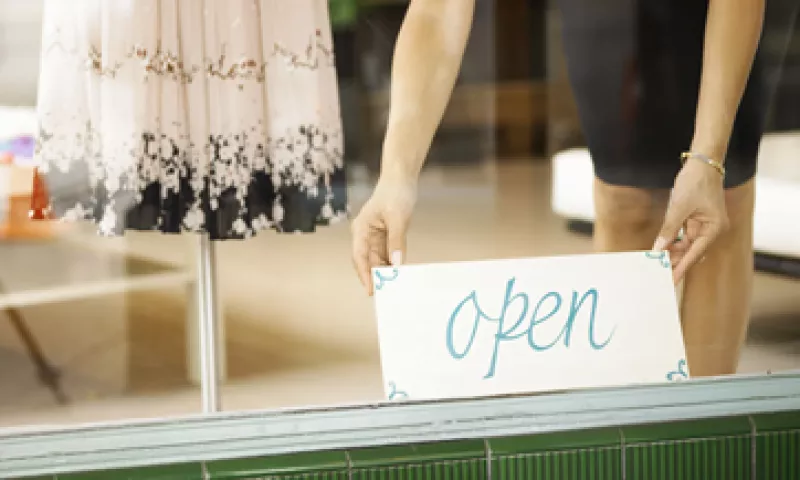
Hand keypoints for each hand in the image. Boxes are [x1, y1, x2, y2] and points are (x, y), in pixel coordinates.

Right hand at [351, 174, 416, 294]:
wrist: (401, 180)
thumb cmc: (396, 194)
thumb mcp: (398, 218)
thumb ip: (396, 241)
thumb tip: (397, 264)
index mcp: (361, 229)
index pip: (359, 256)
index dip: (364, 274)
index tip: (371, 290)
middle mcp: (364, 236)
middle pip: (368, 262)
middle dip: (376, 278)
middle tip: (387, 295)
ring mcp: (375, 238)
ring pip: (378, 262)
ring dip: (386, 273)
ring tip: (396, 288)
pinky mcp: (385, 238)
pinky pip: (388, 256)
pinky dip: (394, 265)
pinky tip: (401, 274)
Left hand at [654, 159, 728, 282]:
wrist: (702, 164)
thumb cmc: (695, 182)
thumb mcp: (678, 207)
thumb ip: (669, 230)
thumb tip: (658, 249)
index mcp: (714, 229)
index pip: (695, 254)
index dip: (681, 268)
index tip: (670, 281)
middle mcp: (712, 230)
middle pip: (692, 253)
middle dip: (674, 262)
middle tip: (657, 274)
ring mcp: (705, 227)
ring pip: (687, 247)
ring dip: (672, 253)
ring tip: (655, 263)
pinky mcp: (697, 222)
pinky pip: (684, 238)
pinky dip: (673, 243)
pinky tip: (661, 249)